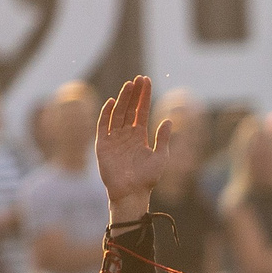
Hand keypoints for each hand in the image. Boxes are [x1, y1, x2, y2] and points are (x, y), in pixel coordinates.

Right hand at [96, 75, 173, 221]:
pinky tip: (111, 102)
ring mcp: (113, 138)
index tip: (147, 81)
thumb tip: (168, 120)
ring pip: (117, 113)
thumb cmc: (147, 179)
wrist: (131, 193)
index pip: (141, 111)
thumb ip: (163, 138)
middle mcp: (126, 134)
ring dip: (123, 99)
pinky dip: (106, 114)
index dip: (144, 96)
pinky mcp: (102, 144)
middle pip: (129, 108)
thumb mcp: (160, 157)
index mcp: (139, 136)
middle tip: (139, 79)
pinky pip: (103, 126)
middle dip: (134, 93)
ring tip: (129, 84)